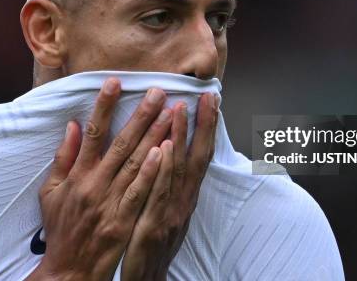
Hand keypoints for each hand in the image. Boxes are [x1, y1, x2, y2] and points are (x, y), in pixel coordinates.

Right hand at [27, 78, 173, 280]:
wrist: (68, 270)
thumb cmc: (62, 228)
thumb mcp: (50, 192)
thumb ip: (63, 157)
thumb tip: (72, 125)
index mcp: (77, 175)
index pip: (92, 133)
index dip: (104, 106)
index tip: (115, 82)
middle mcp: (94, 184)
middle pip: (121, 143)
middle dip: (141, 115)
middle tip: (158, 91)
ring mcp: (110, 202)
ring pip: (136, 162)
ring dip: (155, 135)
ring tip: (171, 112)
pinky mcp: (124, 220)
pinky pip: (140, 191)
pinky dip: (152, 170)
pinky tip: (165, 150)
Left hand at [121, 92, 219, 280]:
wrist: (146, 280)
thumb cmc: (151, 243)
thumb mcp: (164, 211)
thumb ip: (167, 183)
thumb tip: (169, 152)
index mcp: (184, 196)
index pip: (199, 155)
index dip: (206, 128)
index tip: (210, 101)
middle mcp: (183, 201)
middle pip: (198, 157)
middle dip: (204, 125)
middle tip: (208, 96)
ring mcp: (172, 213)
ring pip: (179, 170)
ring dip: (182, 138)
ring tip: (182, 108)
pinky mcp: (155, 226)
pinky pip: (160, 193)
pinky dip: (164, 169)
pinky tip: (165, 147)